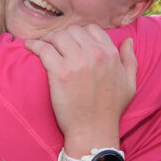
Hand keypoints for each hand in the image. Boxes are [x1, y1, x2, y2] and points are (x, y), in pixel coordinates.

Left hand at [25, 24, 134, 149]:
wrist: (94, 131)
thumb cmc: (111, 110)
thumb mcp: (129, 83)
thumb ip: (130, 59)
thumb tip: (128, 40)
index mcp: (110, 54)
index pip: (92, 29)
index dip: (80, 33)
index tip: (71, 42)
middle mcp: (94, 54)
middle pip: (73, 31)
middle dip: (62, 35)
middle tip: (54, 44)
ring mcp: (76, 62)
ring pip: (58, 36)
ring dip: (48, 39)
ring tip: (43, 45)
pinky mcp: (60, 73)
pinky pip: (44, 49)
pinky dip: (34, 45)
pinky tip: (30, 46)